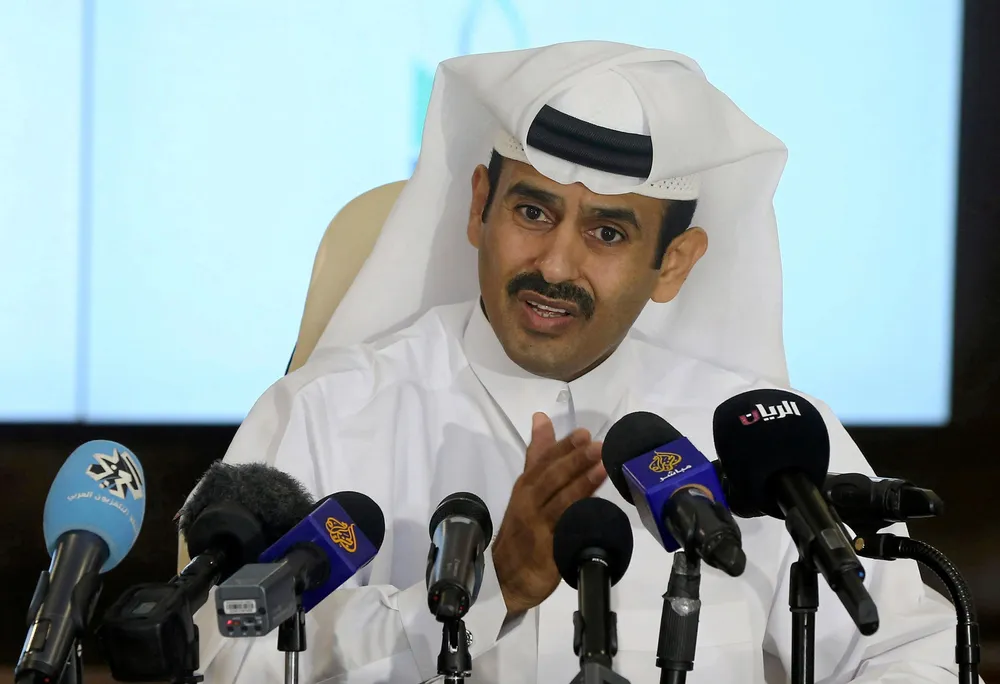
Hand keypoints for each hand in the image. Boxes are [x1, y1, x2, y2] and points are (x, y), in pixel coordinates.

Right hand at [492, 413, 606, 614]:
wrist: (507, 576)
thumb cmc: (522, 528)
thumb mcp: (527, 488)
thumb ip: (538, 455)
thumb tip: (541, 417)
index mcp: (525, 487)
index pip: (543, 461)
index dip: (562, 447)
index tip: (583, 434)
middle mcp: (528, 503)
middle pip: (551, 478)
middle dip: (574, 460)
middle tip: (597, 445)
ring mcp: (537, 526)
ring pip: (558, 501)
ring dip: (580, 484)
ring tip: (601, 468)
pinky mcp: (546, 549)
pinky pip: (562, 531)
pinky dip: (575, 519)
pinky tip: (593, 509)